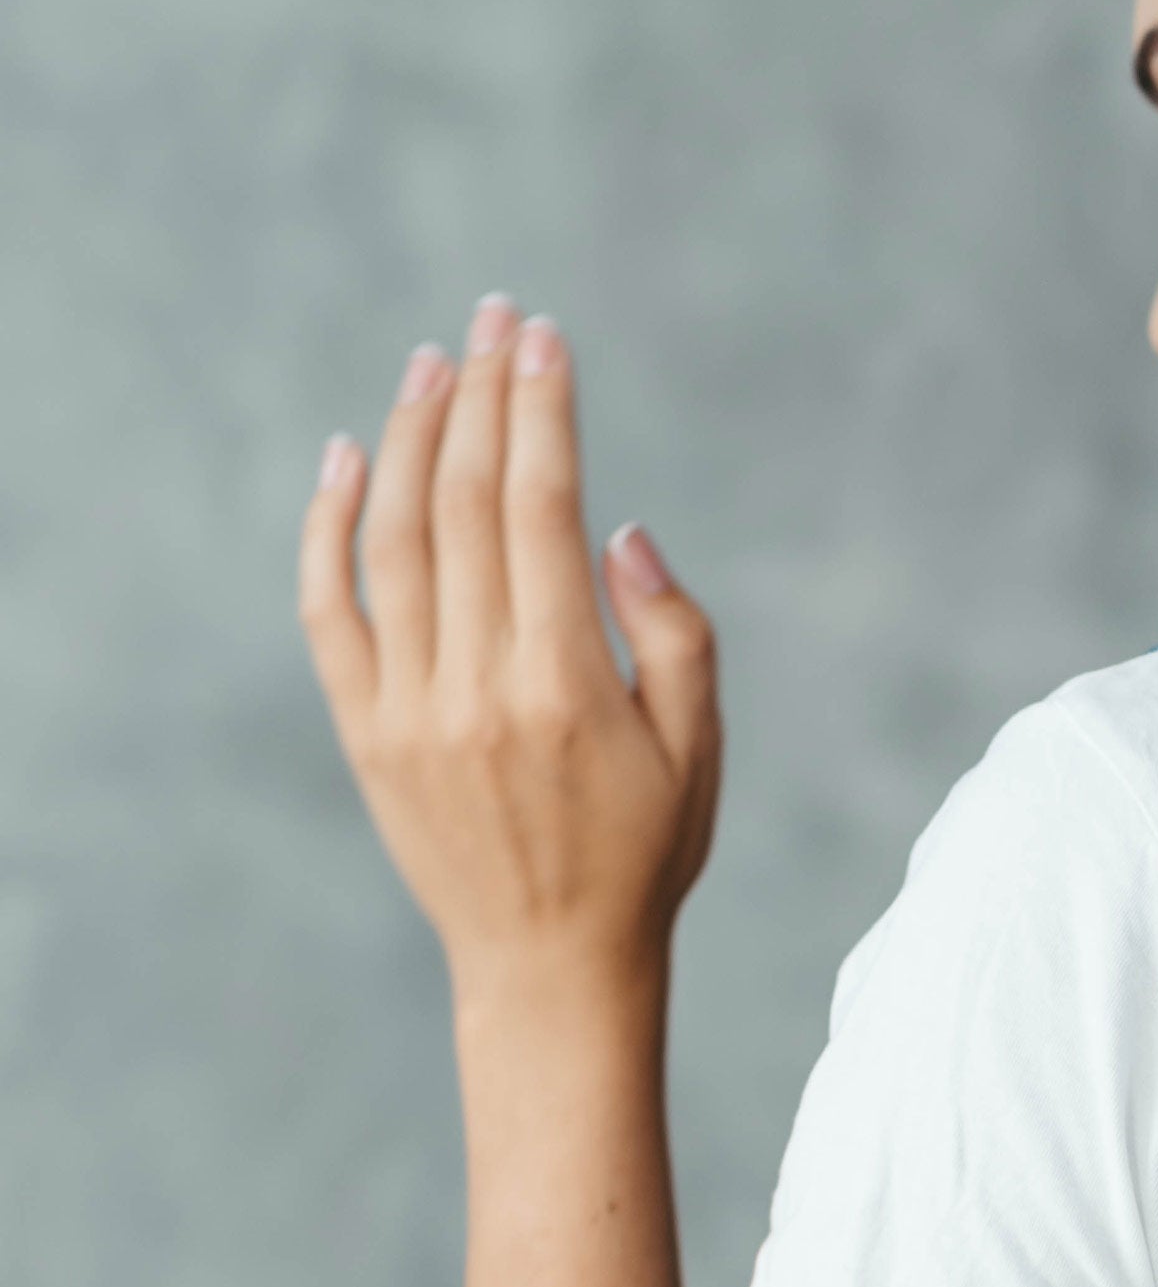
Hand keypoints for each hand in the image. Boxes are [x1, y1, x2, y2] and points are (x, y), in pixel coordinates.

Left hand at [300, 296, 721, 995]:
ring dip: (412, 437)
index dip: (540, 409)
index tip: (543, 339)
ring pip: (396, 537)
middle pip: (466, 502)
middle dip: (481, 395)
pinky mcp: (368, 733)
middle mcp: (479, 689)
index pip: (541, 508)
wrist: (549, 966)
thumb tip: (621, 531)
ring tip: (433, 364)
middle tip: (494, 319)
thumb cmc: (644, 856)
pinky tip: (350, 457)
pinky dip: (330, 526)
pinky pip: (331, 610)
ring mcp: (411, 711)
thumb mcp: (698, 752)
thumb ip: (676, 636)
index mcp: (568, 686)